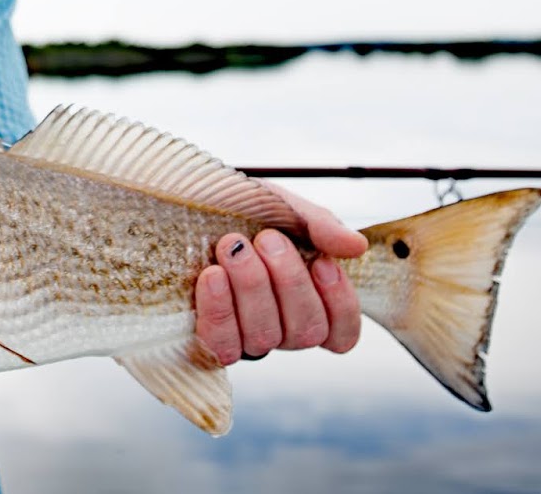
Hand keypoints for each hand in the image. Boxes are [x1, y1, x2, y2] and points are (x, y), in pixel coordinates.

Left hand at [194, 182, 366, 364]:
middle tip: (267, 238)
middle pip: (305, 331)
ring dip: (251, 287)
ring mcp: (245, 338)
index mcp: (307, 301)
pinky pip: (223, 344)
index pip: (342, 333)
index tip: (323, 261)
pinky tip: (212, 275)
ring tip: (233, 245)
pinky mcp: (208, 341)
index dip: (340, 304)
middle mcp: (280, 328)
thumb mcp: (285, 207)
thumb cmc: (240, 207)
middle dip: (289, 281)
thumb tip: (356, 247)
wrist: (184, 198)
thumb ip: (320, 225)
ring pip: (264, 337)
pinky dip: (220, 309)